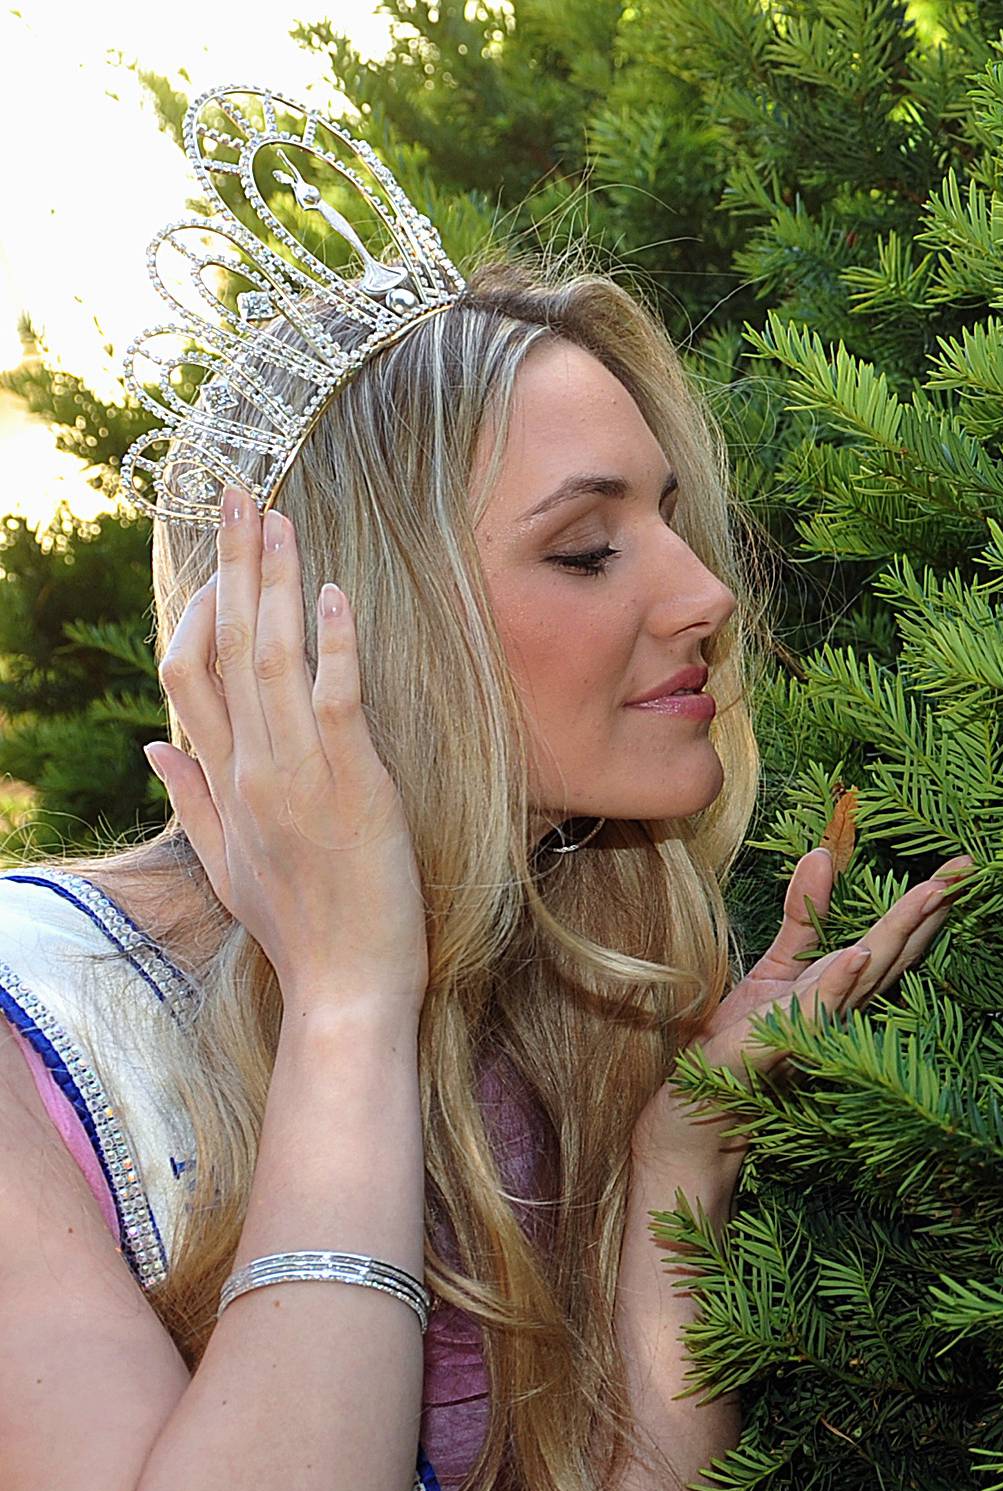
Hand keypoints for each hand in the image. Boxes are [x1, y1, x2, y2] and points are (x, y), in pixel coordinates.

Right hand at [144, 485, 429, 1015]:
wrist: (343, 987)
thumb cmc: (299, 929)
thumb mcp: (227, 865)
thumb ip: (192, 799)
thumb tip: (153, 746)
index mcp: (223, 781)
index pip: (190, 674)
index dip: (195, 608)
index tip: (213, 558)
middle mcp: (251, 768)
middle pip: (227, 647)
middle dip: (232, 567)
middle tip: (240, 495)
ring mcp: (297, 775)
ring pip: (271, 660)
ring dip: (274, 584)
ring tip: (277, 518)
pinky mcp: (351, 787)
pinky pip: (334, 701)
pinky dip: (331, 645)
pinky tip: (331, 593)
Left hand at [632, 845, 975, 1176]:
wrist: (698, 1111)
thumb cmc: (739, 1045)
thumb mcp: (774, 968)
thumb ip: (804, 916)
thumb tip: (823, 853)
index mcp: (841, 986)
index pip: (891, 939)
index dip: (926, 901)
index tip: (963, 864)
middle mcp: (839, 1007)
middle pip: (892, 951)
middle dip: (929, 910)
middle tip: (966, 869)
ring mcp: (815, 1026)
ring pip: (867, 974)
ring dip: (898, 934)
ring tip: (930, 894)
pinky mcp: (781, 1041)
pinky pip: (816, 1008)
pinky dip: (840, 981)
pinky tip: (857, 955)